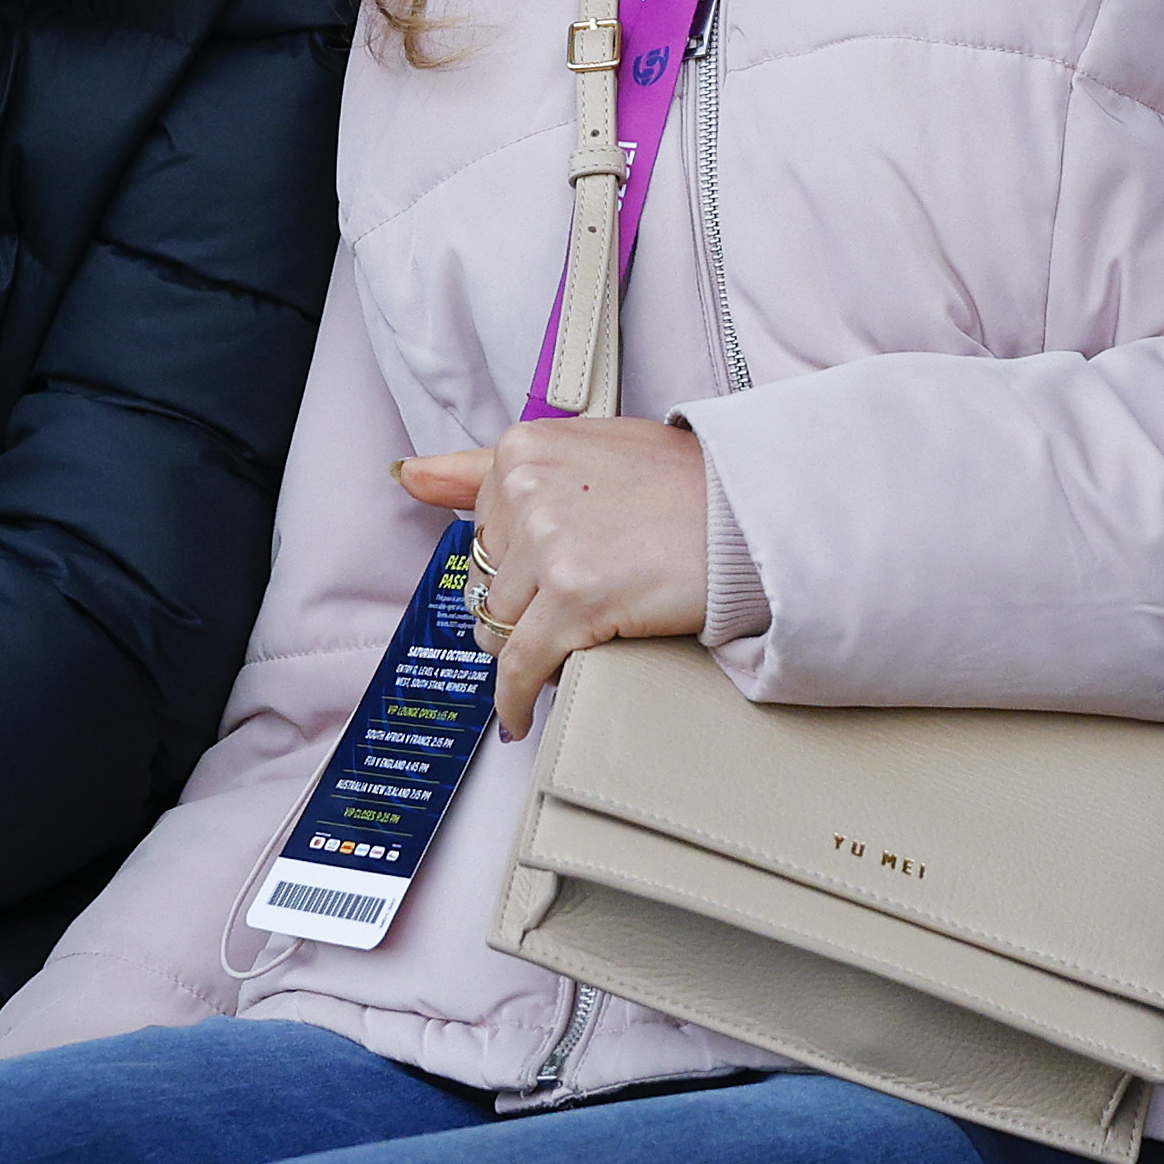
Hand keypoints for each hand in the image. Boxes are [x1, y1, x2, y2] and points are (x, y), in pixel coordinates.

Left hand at [393, 419, 714, 735]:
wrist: (753, 515)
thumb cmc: (684, 485)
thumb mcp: (583, 450)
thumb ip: (485, 467)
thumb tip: (410, 475)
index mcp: (523, 451)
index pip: (481, 532)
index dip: (515, 566)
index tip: (542, 580)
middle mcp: (529, 490)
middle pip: (487, 584)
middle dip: (521, 610)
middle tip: (572, 611)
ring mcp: (550, 544)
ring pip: (499, 627)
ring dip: (528, 650)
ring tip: (572, 644)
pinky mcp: (575, 597)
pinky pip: (520, 665)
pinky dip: (515, 699)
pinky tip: (522, 714)